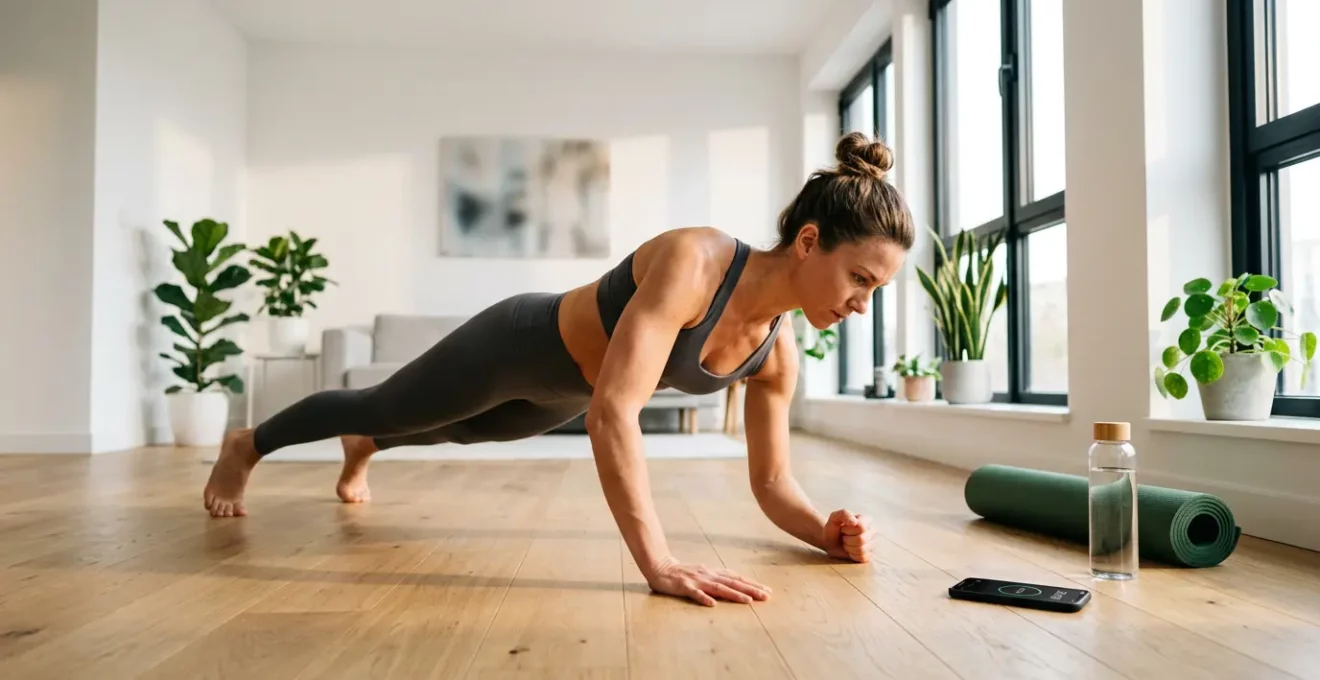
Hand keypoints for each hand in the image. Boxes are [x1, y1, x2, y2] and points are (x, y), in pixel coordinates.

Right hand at [645, 557, 772, 606]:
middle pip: (732, 582)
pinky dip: (704, 598)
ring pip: (718, 588)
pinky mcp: (684, 586)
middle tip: (766, 596)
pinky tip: (713, 604)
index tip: (767, 590)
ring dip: (734, 594)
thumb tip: (735, 582)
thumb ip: (717, 578)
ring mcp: (696, 580)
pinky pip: (695, 593)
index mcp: (713, 573)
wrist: (660, 567)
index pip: (736, 578)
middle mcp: (708, 575)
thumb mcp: (703, 574)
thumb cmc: (682, 573)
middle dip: (750, 589)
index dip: (752, 584)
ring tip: (748, 601)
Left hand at [821, 509, 874, 562]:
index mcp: (867, 520)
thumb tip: (854, 522)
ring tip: (846, 543)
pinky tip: (850, 551)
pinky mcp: (869, 555)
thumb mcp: (834, 517)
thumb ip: (844, 514)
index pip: (861, 527)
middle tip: (844, 537)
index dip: (848, 530)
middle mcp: (872, 531)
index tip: (843, 528)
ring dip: (849, 548)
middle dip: (847, 540)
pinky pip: (862, 558)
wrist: (830, 541)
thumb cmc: (833, 528)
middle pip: (861, 539)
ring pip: (862, 550)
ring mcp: (872, 544)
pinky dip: (852, 555)